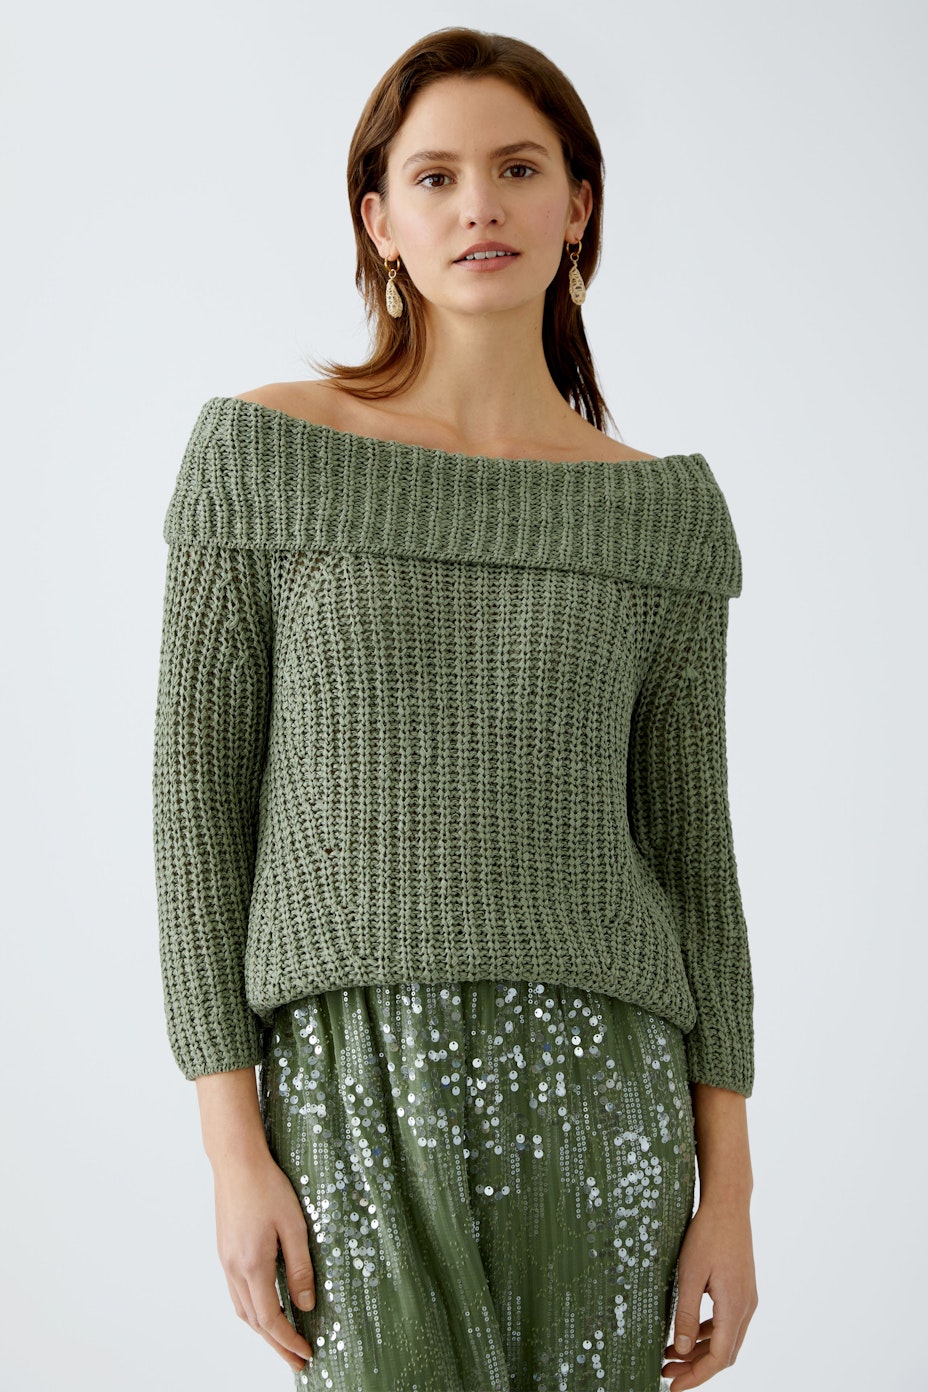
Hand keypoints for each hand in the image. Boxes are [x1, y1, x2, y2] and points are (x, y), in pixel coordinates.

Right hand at [211, 1150, 316, 1372]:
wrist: (236, 1162)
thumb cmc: (268, 1186)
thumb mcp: (295, 1225)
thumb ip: (301, 1267)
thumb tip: (307, 1304)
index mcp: (252, 1265)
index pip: (270, 1318)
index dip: (288, 1340)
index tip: (305, 1353)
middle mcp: (234, 1268)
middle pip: (254, 1321)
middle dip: (276, 1345)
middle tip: (297, 1362)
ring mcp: (226, 1260)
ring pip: (242, 1309)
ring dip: (263, 1330)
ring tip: (284, 1342)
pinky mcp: (225, 1251)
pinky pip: (237, 1293)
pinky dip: (253, 1310)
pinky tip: (266, 1308)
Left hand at [661, 1197, 757, 1387]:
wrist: (728, 1204)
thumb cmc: (707, 1234)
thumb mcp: (690, 1274)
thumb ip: (685, 1313)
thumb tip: (680, 1350)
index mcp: (735, 1307)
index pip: (719, 1358)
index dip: (697, 1376)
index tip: (674, 1386)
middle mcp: (746, 1307)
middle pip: (724, 1353)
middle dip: (696, 1368)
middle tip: (667, 1372)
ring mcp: (746, 1298)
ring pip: (725, 1339)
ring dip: (700, 1351)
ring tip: (669, 1355)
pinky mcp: (741, 1289)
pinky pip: (726, 1322)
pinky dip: (706, 1333)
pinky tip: (685, 1333)